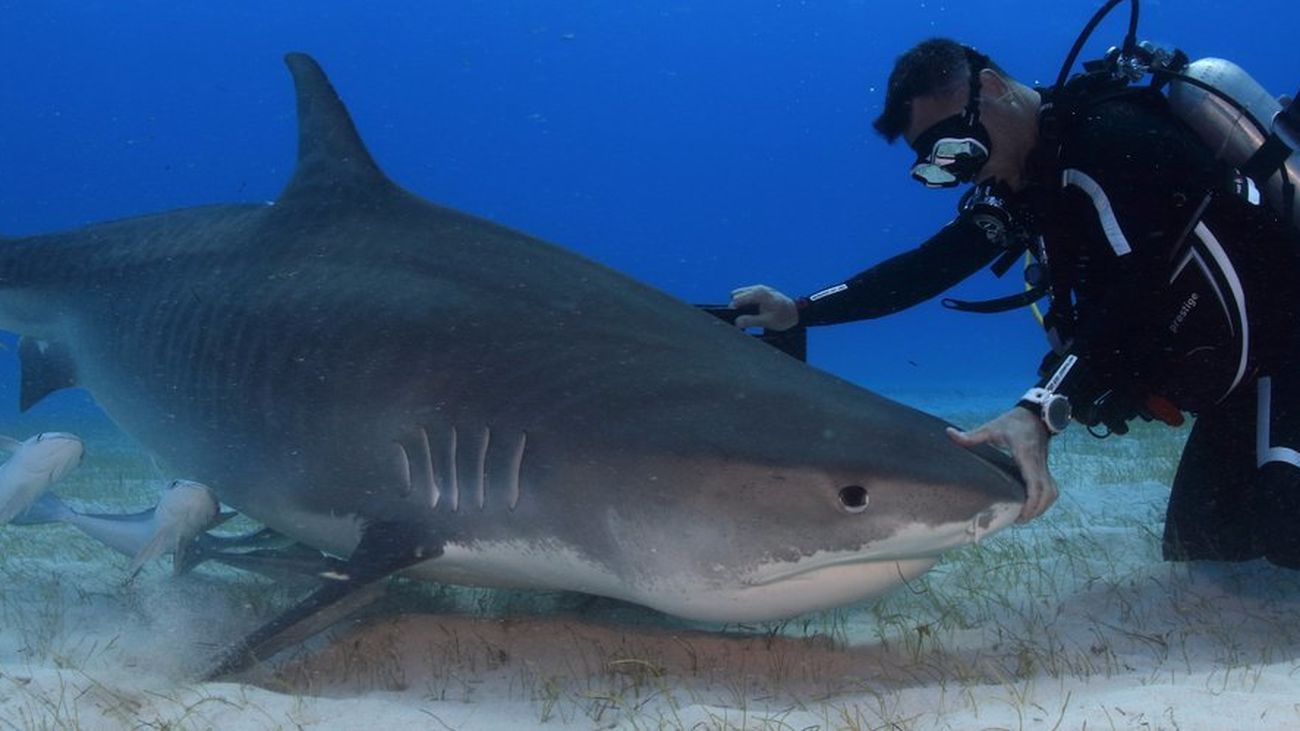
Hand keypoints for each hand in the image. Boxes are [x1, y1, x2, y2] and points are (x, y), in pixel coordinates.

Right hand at [729, 284, 797, 330]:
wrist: (796, 312)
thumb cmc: (783, 316)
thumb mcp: (766, 321)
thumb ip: (750, 321)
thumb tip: (737, 322)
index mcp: (758, 294)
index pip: (737, 299)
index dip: (734, 310)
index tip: (736, 319)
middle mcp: (758, 288)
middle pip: (736, 295)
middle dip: (737, 307)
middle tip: (744, 318)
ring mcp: (759, 289)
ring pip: (740, 294)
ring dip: (741, 305)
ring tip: (748, 315)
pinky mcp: (760, 292)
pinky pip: (747, 295)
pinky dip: (746, 303)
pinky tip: (753, 311)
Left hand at [946, 406, 1057, 522]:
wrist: (1035, 415)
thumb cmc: (1013, 422)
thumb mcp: (992, 428)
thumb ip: (973, 435)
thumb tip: (950, 434)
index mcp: (1026, 456)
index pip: (1036, 483)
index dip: (1032, 502)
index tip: (1021, 515)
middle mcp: (1038, 464)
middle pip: (1047, 493)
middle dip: (1036, 510)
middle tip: (1019, 520)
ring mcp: (1044, 466)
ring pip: (1052, 492)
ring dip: (1042, 506)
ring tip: (1024, 515)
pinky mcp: (1044, 468)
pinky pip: (1049, 488)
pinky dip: (1043, 500)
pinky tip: (1029, 504)